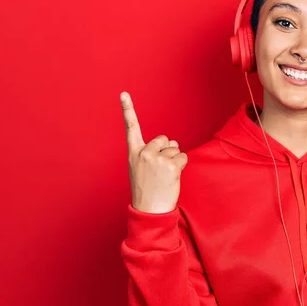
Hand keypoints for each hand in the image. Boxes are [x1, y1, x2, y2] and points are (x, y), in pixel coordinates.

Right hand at [120, 92, 187, 213]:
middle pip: (164, 139)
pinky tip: (172, 178)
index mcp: (133, 153)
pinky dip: (182, 166)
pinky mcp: (170, 165)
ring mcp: (156, 159)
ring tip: (165, 176)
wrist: (149, 211)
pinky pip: (183, 157)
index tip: (123, 94)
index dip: (127, 109)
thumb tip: (171, 142)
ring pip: (175, 149)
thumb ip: (151, 153)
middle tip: (160, 170)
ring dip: (175, 161)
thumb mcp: (141, 169)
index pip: (130, 128)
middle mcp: (143, 153)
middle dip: (167, 151)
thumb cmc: (147, 190)